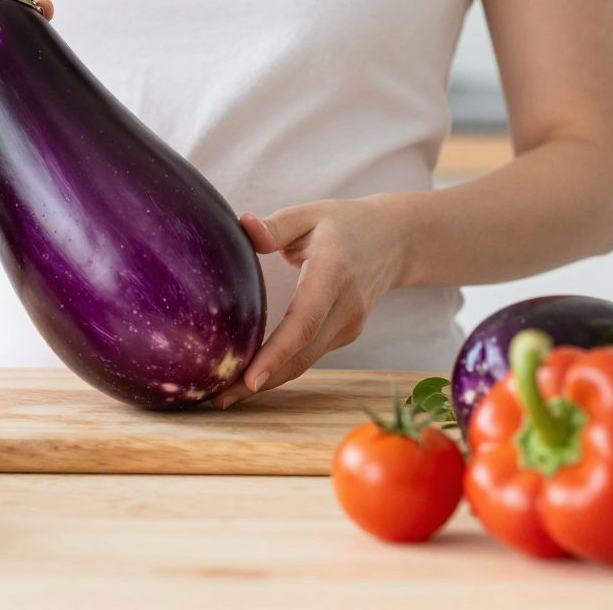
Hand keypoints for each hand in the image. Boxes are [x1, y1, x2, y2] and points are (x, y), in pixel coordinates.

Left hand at [213, 196, 407, 408]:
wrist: (394, 240)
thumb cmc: (343, 223)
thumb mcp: (309, 214)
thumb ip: (275, 226)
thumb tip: (243, 225)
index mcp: (333, 272)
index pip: (304, 320)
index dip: (277, 352)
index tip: (249, 379)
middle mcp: (346, 305)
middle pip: (302, 353)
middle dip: (261, 380)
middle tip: (218, 398)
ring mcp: (350, 324)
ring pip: (305, 361)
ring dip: (268, 380)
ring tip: (225, 396)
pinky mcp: (346, 333)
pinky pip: (309, 355)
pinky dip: (282, 368)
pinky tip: (252, 375)